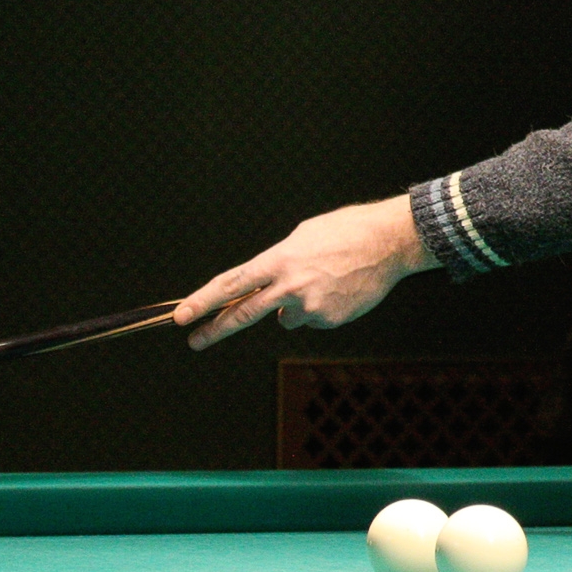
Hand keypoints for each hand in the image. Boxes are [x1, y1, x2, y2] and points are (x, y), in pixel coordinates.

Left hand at [174, 195, 441, 349]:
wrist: (390, 242)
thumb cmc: (347, 231)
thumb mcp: (304, 235)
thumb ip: (279, 262)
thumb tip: (265, 286)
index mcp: (280, 259)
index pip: (232, 284)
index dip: (203, 301)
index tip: (181, 316)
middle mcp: (290, 286)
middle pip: (243, 313)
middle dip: (215, 329)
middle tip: (195, 340)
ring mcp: (310, 306)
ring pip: (287, 316)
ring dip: (296, 305)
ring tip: (324, 280)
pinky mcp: (329, 320)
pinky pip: (313, 319)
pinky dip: (321, 308)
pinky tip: (340, 288)